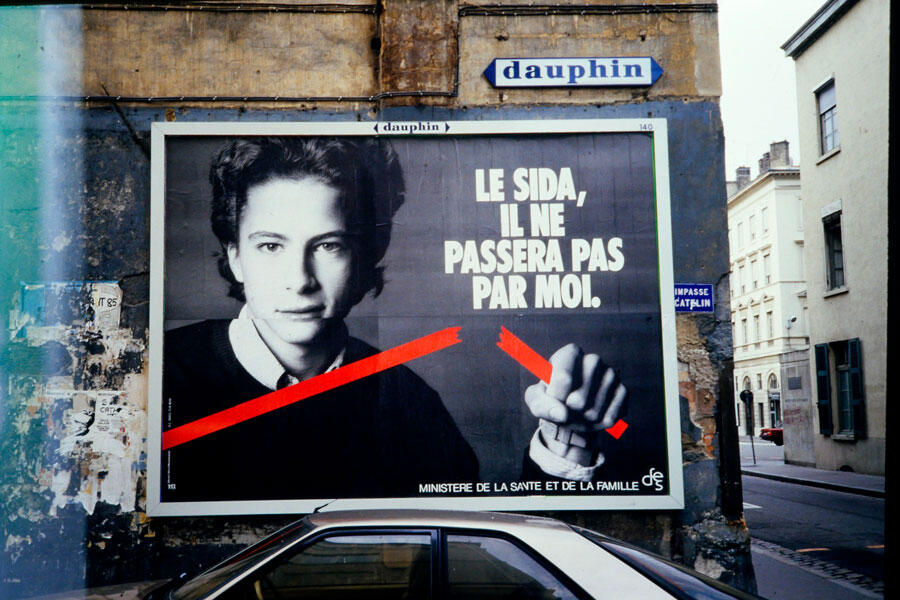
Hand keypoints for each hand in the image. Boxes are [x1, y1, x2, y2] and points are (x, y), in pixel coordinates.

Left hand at [524, 343, 626, 465]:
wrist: (573, 410)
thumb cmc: (551, 400)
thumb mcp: (536, 402)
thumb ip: (542, 405)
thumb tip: (562, 413)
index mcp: (569, 354)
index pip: (563, 378)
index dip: (555, 399)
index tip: (552, 400)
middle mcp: (592, 360)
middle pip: (579, 400)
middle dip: (568, 414)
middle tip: (566, 407)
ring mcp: (611, 375)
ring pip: (594, 412)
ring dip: (582, 421)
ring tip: (578, 412)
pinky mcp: (623, 391)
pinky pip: (610, 418)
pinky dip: (597, 424)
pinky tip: (594, 415)